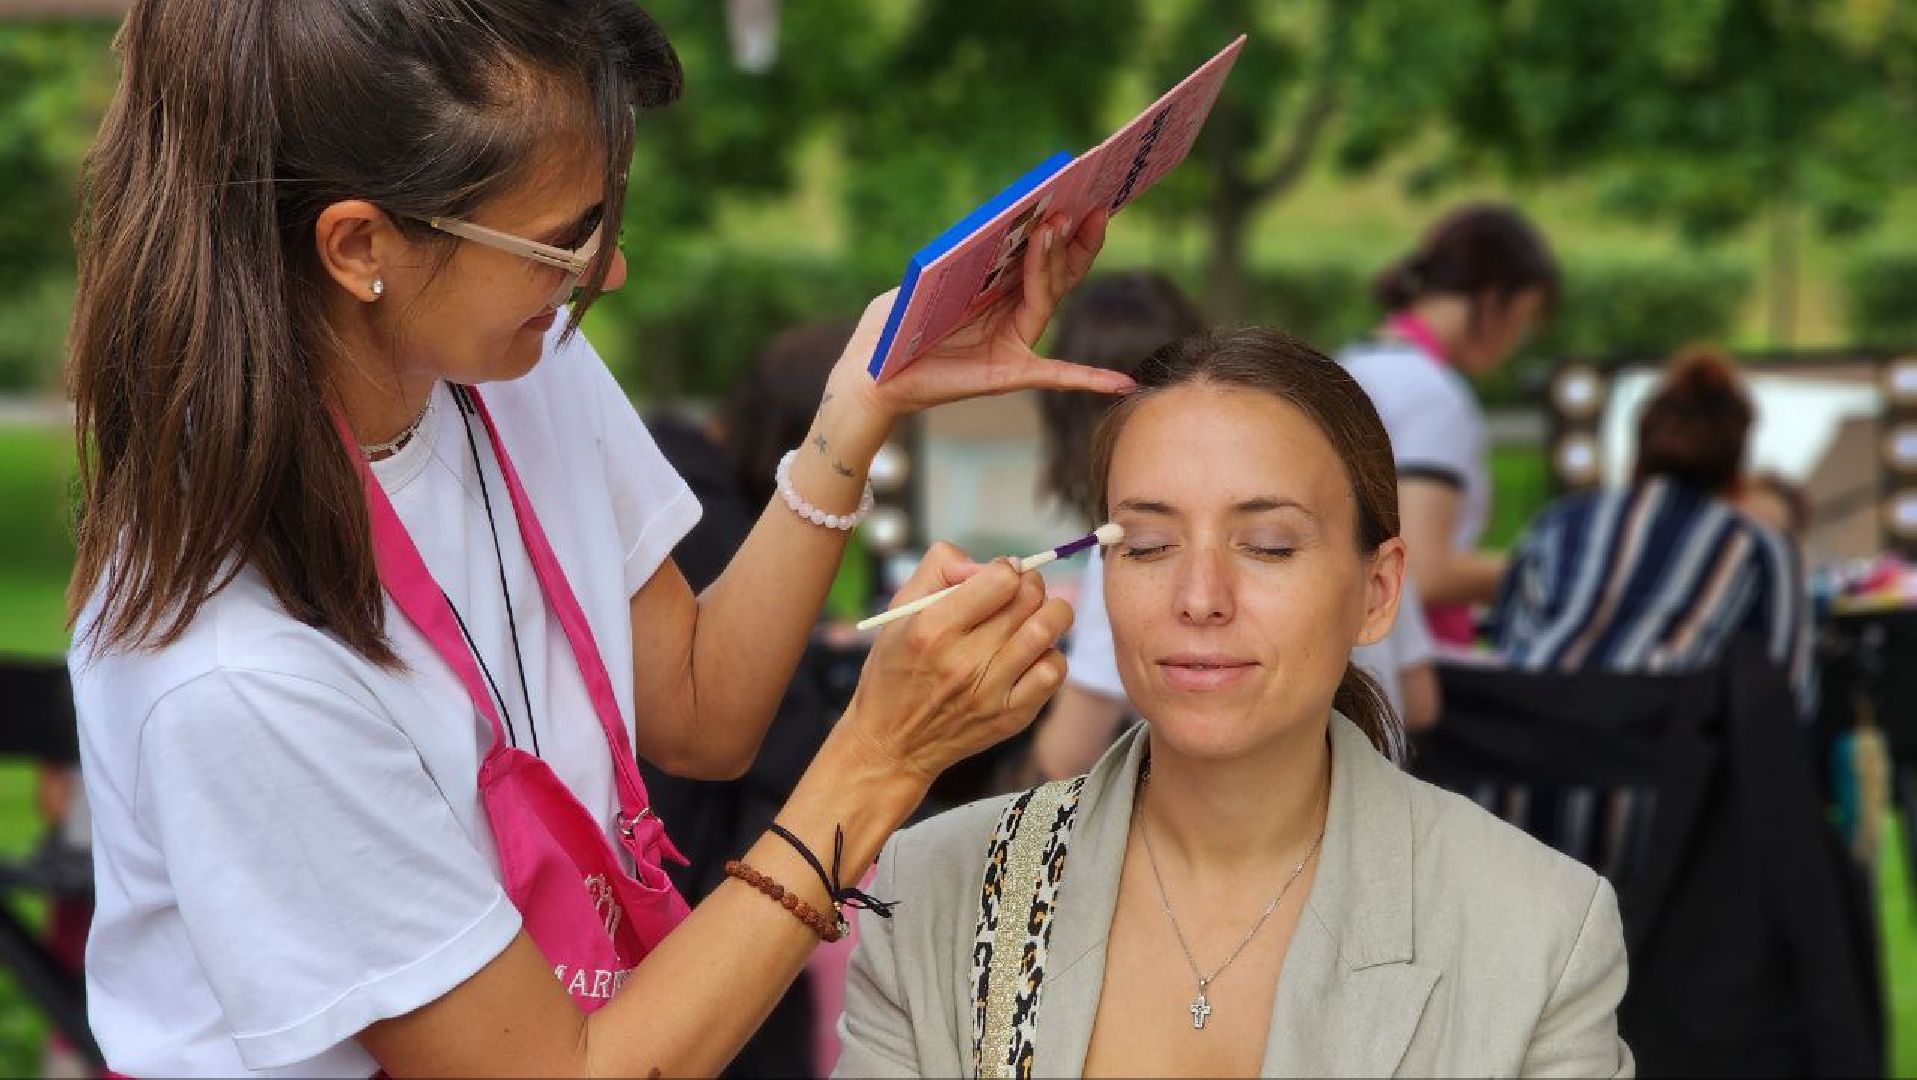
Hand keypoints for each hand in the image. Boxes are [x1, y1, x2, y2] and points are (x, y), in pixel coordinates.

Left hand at [827, 209, 1133, 430]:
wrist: (874, 377)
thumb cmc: (891, 329)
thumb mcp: (919, 282)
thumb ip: (953, 261)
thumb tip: (982, 232)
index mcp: (996, 288)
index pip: (1037, 253)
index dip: (1059, 224)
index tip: (1080, 190)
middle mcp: (1012, 313)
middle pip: (1055, 271)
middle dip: (1071, 236)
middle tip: (1088, 204)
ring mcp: (1014, 343)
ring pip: (1048, 297)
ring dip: (1056, 261)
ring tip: (1060, 226)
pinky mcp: (1007, 373)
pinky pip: (1056, 375)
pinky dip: (1090, 379)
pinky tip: (1122, 383)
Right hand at [841, 543, 1072, 782]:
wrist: (892, 743)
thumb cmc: (894, 670)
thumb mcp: (898, 610)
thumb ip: (939, 568)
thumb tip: (987, 564)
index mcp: (932, 629)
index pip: (1001, 580)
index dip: (1005, 569)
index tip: (998, 577)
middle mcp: (963, 661)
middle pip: (1029, 599)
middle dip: (1029, 585)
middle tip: (1018, 593)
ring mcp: (991, 692)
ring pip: (1048, 630)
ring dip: (1049, 613)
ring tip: (1034, 616)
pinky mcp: (1011, 716)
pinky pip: (1054, 671)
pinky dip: (1050, 654)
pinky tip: (1031, 654)